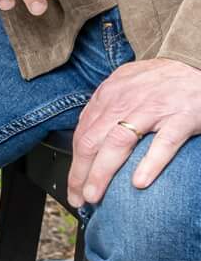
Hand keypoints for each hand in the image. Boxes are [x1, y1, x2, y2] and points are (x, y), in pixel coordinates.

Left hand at [69, 57, 200, 203]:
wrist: (196, 63)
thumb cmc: (161, 80)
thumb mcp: (125, 87)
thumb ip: (106, 108)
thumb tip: (85, 131)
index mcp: (110, 95)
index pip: (82, 133)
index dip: (74, 163)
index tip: (72, 184)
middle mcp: (125, 101)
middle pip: (92, 140)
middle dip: (80, 173)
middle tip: (77, 197)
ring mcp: (153, 109)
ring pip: (118, 142)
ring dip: (102, 172)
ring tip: (94, 195)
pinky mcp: (181, 117)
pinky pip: (163, 143)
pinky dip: (149, 163)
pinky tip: (138, 183)